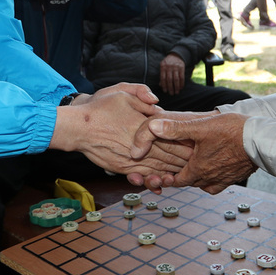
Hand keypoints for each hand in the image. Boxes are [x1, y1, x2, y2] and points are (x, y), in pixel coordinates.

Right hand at [50, 83, 191, 179]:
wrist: (77, 127)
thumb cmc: (99, 107)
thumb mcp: (122, 91)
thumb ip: (142, 93)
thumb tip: (157, 102)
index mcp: (143, 126)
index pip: (170, 137)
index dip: (184, 141)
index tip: (197, 144)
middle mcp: (139, 145)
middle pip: (167, 155)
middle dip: (183, 159)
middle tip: (198, 162)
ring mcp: (130, 159)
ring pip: (157, 169)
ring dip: (171, 172)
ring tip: (185, 175)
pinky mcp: (122, 168)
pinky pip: (142, 176)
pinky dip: (154, 180)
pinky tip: (162, 182)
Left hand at [131, 111, 254, 193]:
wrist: (261, 140)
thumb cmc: (232, 132)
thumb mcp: (200, 127)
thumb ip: (176, 128)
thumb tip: (153, 127)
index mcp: (198, 170)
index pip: (176, 180)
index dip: (167, 177)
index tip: (162, 172)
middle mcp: (210, 179)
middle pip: (190, 182)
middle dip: (182, 176)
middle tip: (175, 166)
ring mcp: (224, 179)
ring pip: (204, 184)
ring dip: (198, 177)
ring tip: (194, 166)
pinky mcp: (236, 176)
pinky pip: (219, 183)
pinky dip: (213, 179)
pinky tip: (213, 169)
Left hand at [158, 53, 185, 94]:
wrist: (176, 55)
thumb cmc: (168, 63)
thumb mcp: (163, 66)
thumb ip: (162, 75)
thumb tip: (160, 85)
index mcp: (163, 66)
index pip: (163, 78)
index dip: (164, 85)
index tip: (165, 91)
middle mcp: (169, 67)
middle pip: (169, 79)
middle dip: (170, 88)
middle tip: (171, 94)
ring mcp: (176, 67)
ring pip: (176, 79)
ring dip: (176, 87)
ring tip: (176, 92)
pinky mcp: (182, 67)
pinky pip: (182, 77)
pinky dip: (181, 83)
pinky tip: (181, 88)